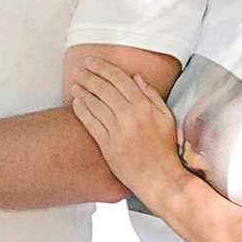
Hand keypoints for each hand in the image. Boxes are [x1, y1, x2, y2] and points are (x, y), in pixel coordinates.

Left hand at [69, 56, 190, 209]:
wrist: (160, 178)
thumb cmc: (164, 150)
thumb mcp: (166, 118)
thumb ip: (152, 95)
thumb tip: (137, 78)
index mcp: (145, 106)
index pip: (120, 79)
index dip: (103, 68)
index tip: (93, 62)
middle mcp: (130, 116)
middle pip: (104, 88)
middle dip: (89, 76)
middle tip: (79, 70)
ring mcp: (117, 131)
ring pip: (95, 104)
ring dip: (83, 90)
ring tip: (75, 83)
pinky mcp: (107, 145)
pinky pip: (91, 123)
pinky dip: (82, 110)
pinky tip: (77, 102)